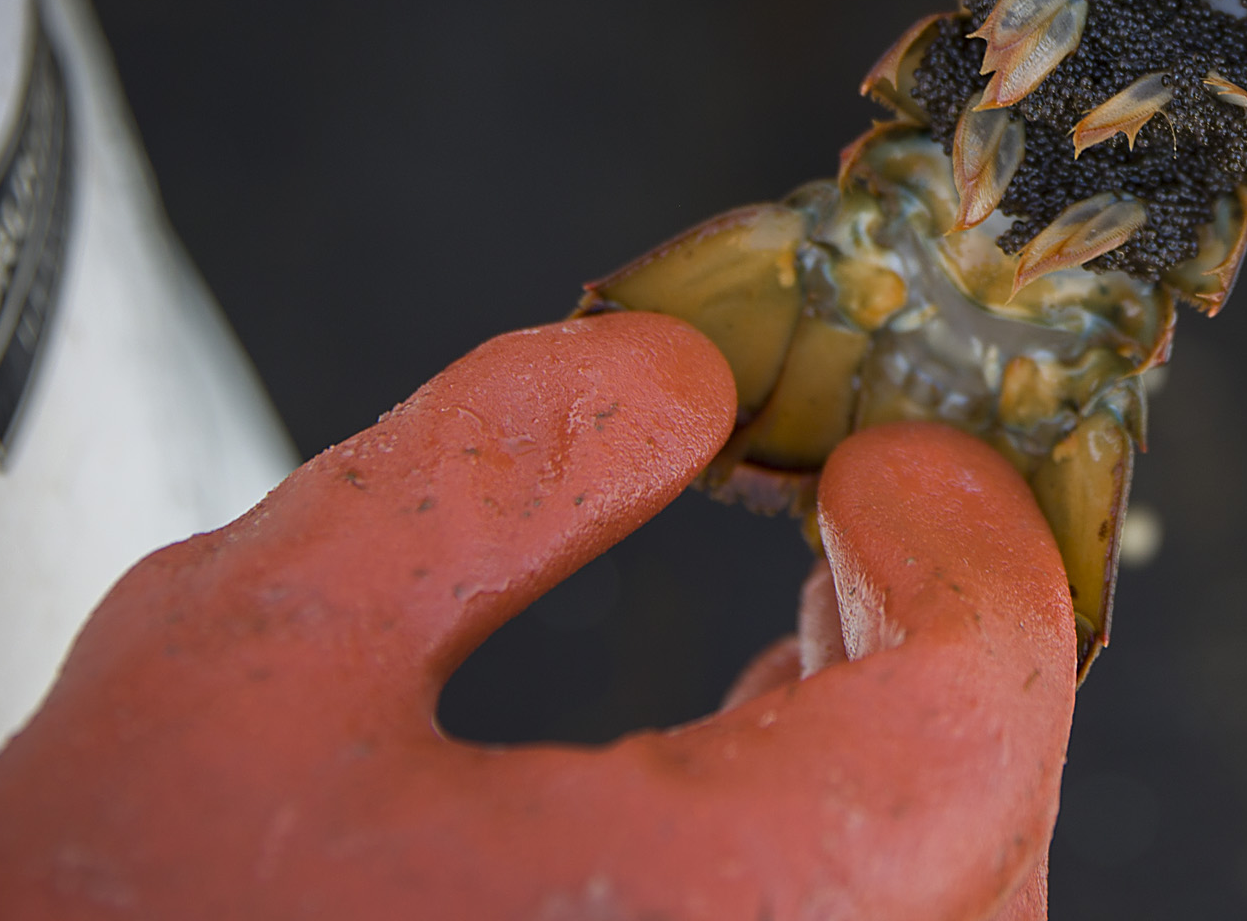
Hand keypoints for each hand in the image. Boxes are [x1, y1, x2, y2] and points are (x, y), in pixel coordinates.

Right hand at [0, 317, 1073, 920]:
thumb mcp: (256, 639)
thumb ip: (496, 476)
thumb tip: (685, 380)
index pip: (978, 711)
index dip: (967, 544)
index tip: (880, 455)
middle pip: (990, 825)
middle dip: (954, 634)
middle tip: (864, 499)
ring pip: (951, 916)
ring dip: (919, 751)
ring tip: (825, 604)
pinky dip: (860, 860)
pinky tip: (760, 752)